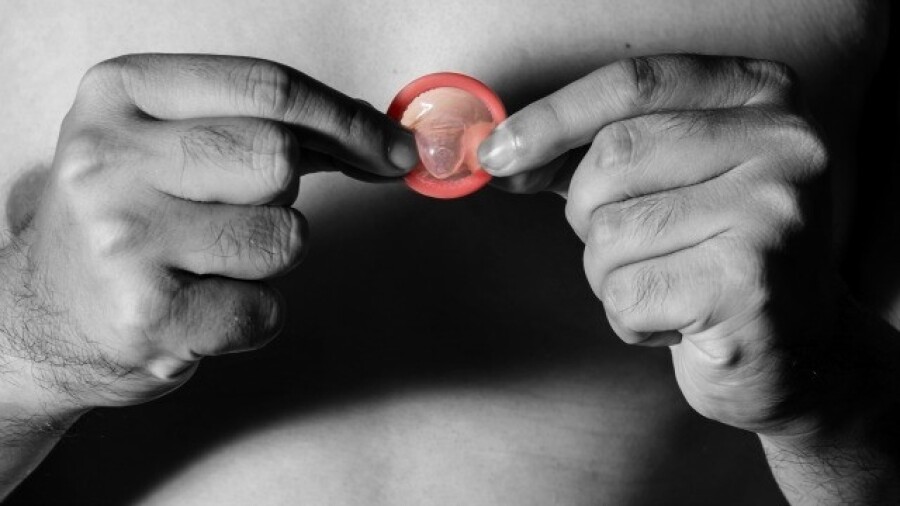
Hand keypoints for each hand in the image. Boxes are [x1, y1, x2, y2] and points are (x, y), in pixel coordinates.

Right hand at [0, 54, 416, 415]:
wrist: (41, 314)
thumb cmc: (125, 219)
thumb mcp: (166, 141)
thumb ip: (264, 125)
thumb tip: (379, 136)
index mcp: (121, 95)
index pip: (267, 87)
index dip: (348, 119)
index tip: (392, 147)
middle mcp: (110, 160)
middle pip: (279, 158)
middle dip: (286, 193)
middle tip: (243, 210)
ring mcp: (124, 238)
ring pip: (285, 236)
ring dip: (269, 256)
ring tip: (205, 260)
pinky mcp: (148, 314)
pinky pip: (267, 308)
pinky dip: (255, 314)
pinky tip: (201, 304)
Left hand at [478, 55, 837, 435]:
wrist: (798, 349)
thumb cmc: (715, 256)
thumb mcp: (666, 182)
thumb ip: (588, 154)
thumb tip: (498, 153)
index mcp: (762, 96)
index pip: (633, 85)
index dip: (552, 118)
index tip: (496, 152)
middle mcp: (782, 144)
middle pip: (612, 158)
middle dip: (589, 213)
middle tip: (639, 245)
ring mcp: (772, 213)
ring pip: (609, 234)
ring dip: (612, 275)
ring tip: (671, 285)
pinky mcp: (749, 284)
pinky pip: (625, 296)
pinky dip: (630, 319)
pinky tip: (680, 320)